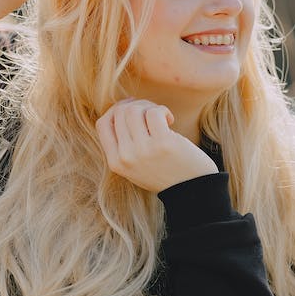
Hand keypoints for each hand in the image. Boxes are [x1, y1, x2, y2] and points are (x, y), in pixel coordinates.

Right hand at [95, 99, 216, 192]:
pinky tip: (170, 120)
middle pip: (119, 113)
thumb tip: (122, 107)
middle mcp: (125, 157)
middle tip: (151, 112)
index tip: (131, 108)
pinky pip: (154, 112)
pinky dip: (162, 110)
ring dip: (149, 107)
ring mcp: (143, 150)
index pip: (102, 124)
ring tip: (161, 116)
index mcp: (115, 162)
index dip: (115, 110)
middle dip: (136, 105)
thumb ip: (123, 143)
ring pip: (134, 110)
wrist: (192, 189)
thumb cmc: (164, 172)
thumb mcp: (134, 165)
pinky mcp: (163, 143)